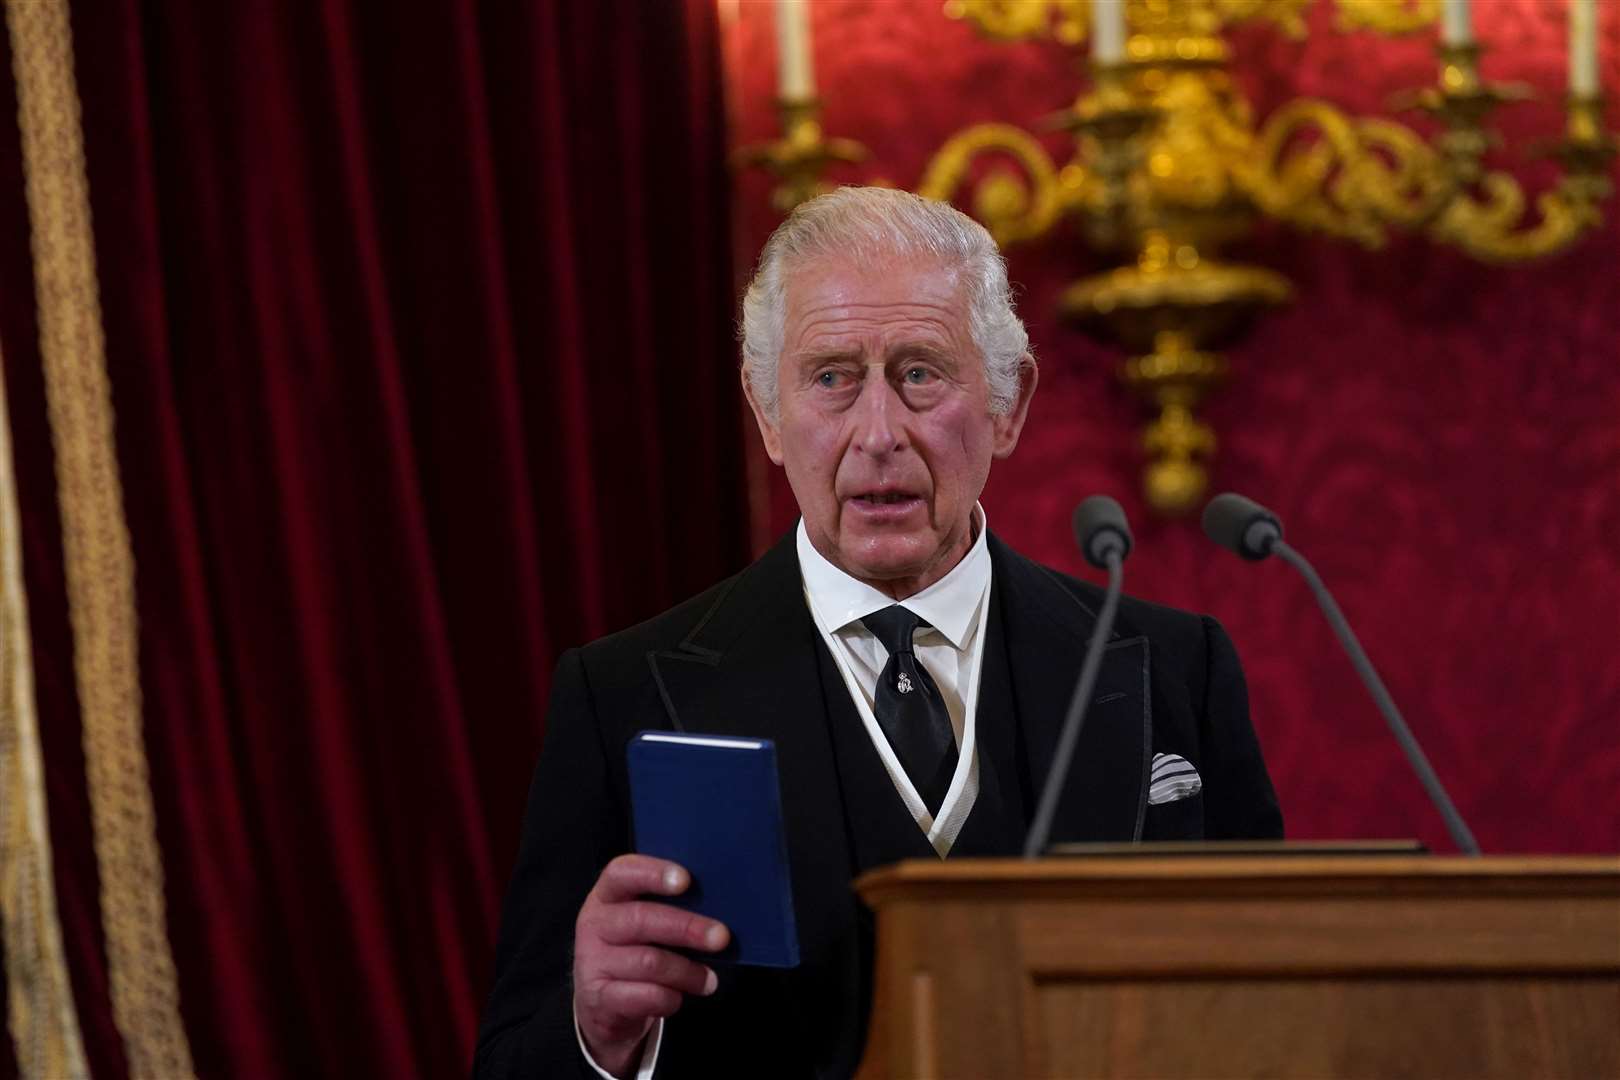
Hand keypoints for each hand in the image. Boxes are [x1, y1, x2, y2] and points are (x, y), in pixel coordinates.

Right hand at [573, 855, 729, 1075]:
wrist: (603, 1002)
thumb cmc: (634, 949)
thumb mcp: (643, 922)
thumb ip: (670, 908)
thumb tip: (718, 906)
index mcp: (607, 895)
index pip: (622, 873)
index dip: (654, 873)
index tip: (686, 880)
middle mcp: (595, 924)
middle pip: (642, 918)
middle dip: (687, 927)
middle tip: (721, 937)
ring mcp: (594, 961)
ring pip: (649, 961)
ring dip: (687, 971)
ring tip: (709, 979)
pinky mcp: (600, 998)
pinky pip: (644, 996)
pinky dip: (670, 997)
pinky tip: (680, 996)